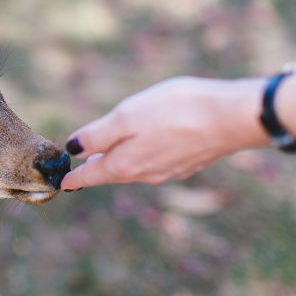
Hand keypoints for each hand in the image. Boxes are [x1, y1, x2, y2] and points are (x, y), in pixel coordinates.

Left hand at [61, 77, 269, 188]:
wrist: (232, 117)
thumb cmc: (175, 111)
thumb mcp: (126, 117)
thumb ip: (97, 135)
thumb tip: (74, 149)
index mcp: (124, 165)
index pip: (91, 175)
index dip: (74, 178)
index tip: (63, 184)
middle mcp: (145, 174)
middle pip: (113, 172)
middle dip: (96, 169)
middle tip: (83, 166)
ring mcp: (169, 170)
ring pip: (135, 169)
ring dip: (120, 162)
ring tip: (109, 154)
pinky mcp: (189, 162)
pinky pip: (156, 163)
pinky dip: (143, 156)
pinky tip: (147, 146)